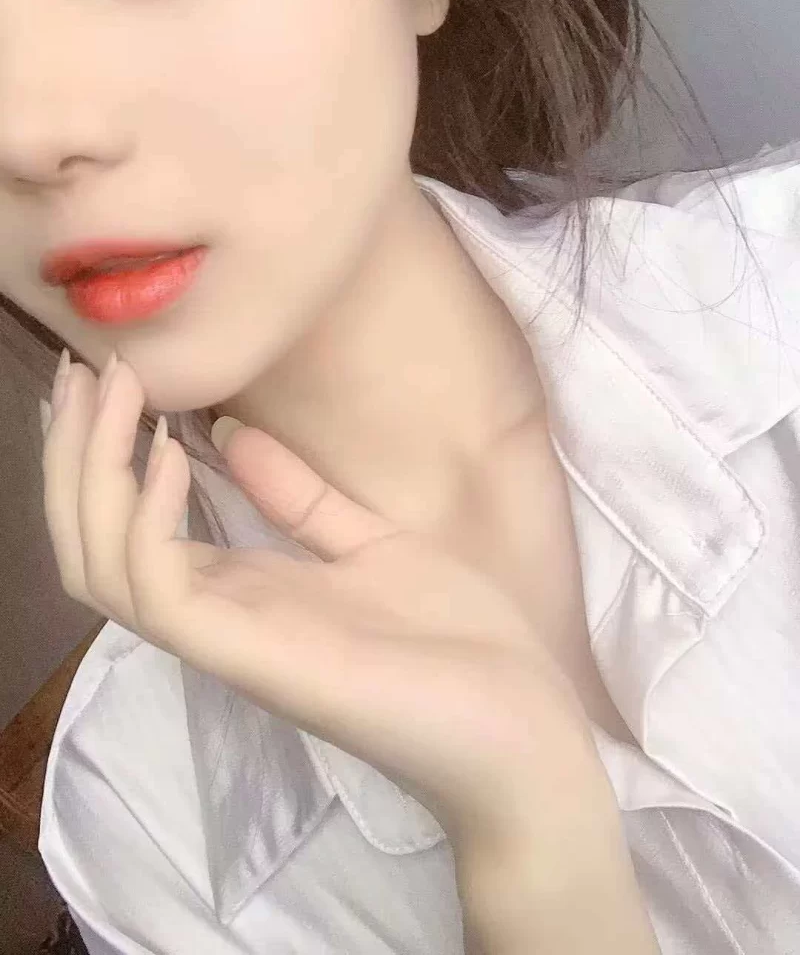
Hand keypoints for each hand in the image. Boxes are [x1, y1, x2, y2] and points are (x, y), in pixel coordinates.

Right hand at [42, 354, 612, 841]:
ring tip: (113, 390)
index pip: (128, 530)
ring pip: (105, 566)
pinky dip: (149, 520)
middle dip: (76, 452)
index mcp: (240, 593)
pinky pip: (166, 591)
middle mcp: (219, 616)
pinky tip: (172, 454)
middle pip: (95, 543)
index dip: (100, 455)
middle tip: (80, 368)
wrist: (527, 728)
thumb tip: (231, 433)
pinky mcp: (255, 657)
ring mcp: (232, 640)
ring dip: (94, 472)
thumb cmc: (458, 644)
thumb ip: (299, 498)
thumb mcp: (372, 542)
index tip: (103, 373)